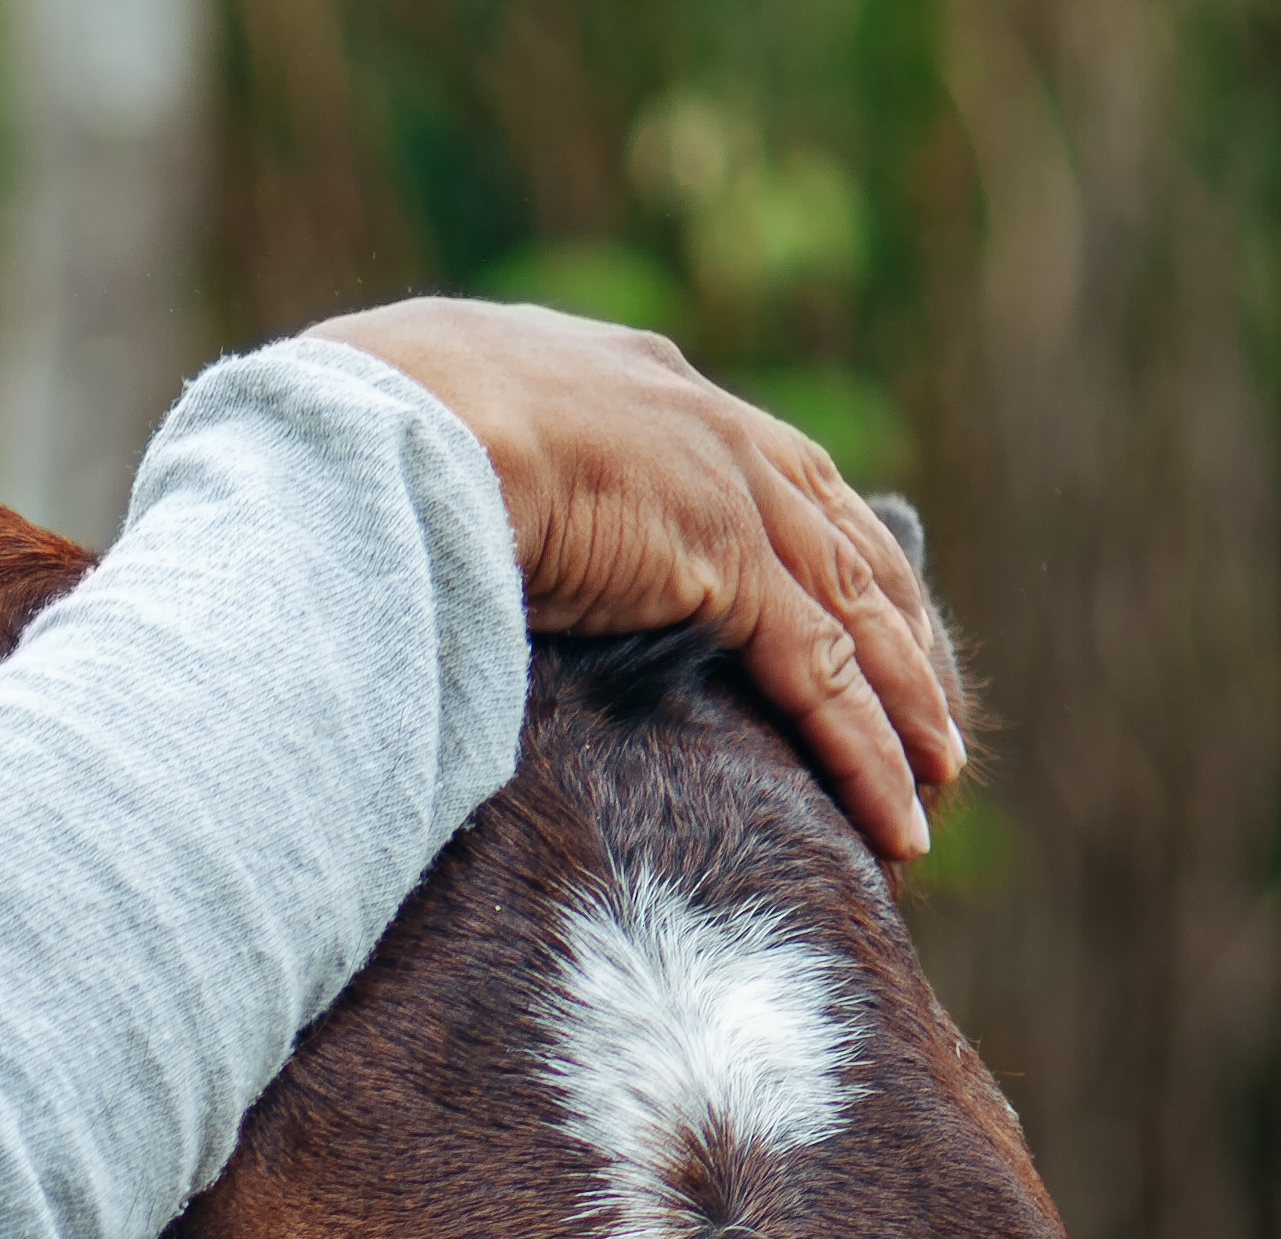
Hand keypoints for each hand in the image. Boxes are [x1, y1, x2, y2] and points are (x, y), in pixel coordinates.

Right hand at [310, 295, 959, 860]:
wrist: (375, 426)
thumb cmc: (347, 438)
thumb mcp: (414, 443)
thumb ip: (453, 492)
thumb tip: (406, 551)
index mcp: (623, 382)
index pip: (748, 468)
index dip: (797, 542)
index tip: (827, 607)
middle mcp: (698, 420)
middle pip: (833, 533)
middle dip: (887, 624)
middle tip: (923, 703)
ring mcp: (722, 487)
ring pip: (850, 612)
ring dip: (900, 704)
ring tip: (933, 778)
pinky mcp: (724, 563)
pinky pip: (822, 676)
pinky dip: (867, 751)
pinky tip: (897, 815)